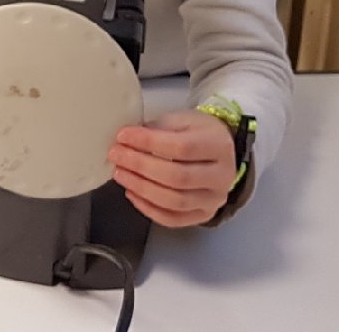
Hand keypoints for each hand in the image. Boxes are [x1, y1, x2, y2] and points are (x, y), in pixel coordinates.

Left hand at [109, 109, 238, 227]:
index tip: (123, 136)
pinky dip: (147, 208)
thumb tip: (127, 140)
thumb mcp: (182, 120)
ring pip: (174, 201)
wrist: (220, 153)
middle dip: (140, 166)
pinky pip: (172, 219)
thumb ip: (158, 129)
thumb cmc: (198, 133)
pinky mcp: (203, 215)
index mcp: (218, 146)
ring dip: (141, 188)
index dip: (148, 142)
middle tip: (116, 155)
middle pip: (177, 177)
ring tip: (120, 173)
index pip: (182, 147)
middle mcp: (222, 176)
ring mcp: (214, 200)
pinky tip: (131, 193)